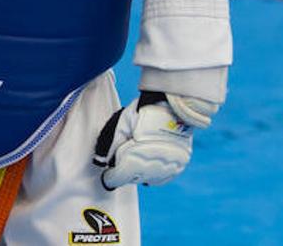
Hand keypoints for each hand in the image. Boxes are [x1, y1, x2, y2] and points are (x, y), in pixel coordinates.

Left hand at [93, 91, 215, 188]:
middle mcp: (154, 167)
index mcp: (136, 159)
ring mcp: (170, 166)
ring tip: (137, 158)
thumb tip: (102, 162)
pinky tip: (149, 165)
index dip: (112, 177)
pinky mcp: (181, 163)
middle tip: (121, 161)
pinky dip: (155, 174)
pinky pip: (165, 176)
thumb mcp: (120, 126)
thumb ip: (110, 147)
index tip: (108, 176)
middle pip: (135, 178)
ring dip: (141, 173)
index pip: (120, 178)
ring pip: (150, 179)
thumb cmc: (142, 113)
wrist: (170, 104)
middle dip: (125, 172)